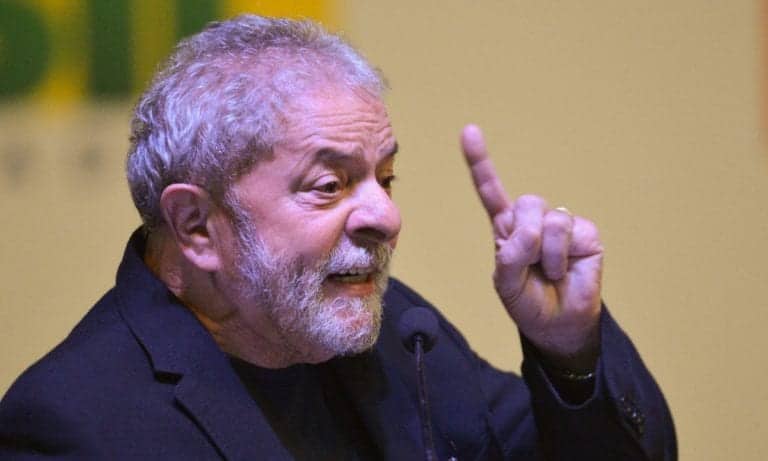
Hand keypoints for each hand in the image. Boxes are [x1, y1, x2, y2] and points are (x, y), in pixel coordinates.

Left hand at [460, 125, 603, 369]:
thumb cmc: (529, 302)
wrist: (558, 324)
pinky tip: (566, 270)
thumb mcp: (506, 284)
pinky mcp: (585, 234)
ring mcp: (560, 225)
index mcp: (506, 229)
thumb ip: (510, 257)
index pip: (491, 190)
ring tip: (548, 272)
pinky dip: (562, 257)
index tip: (469, 132)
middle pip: (526, 203)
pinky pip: (572, 233)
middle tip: (529, 263)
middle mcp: (532, 221)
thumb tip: (530, 231)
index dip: (480, 162)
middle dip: (525, 236)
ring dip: (546, 254)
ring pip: (550, 219)